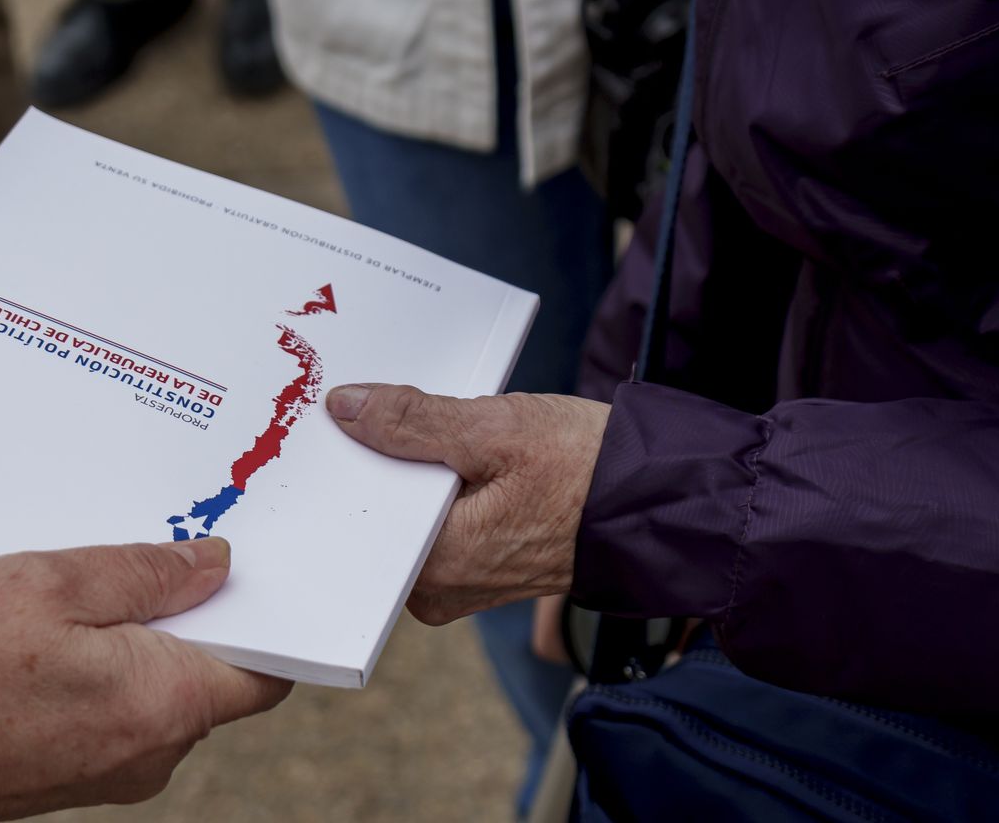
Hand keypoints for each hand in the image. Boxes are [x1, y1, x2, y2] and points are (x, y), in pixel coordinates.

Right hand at [0, 539, 290, 821]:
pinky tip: (41, 614)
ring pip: (150, 678)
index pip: (267, 668)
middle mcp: (149, 751)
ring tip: (73, 570)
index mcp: (163, 706)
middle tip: (144, 533)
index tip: (240, 550)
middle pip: (209, 668)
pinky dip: (91, 653)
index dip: (264, 606)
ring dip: (126, 622)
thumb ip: (139, 572)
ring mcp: (105, 766)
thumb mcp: (40, 584)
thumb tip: (214, 566)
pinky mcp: (62, 768)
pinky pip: (106, 698)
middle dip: (185, 601)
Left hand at [325, 384, 609, 625]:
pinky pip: (434, 523)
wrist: (663, 503)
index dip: (346, 462)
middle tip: (371, 408)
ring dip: (408, 470)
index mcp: (438, 566)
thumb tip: (347, 408)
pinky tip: (446, 450)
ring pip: (407, 516)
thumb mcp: (499, 429)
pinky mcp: (477, 568)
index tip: (335, 420)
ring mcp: (459, 585)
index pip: (360, 515)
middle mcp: (440, 590)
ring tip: (416, 424)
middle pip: (379, 515)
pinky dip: (435, 485)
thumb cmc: (592, 470)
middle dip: (376, 462)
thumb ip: (416, 422)